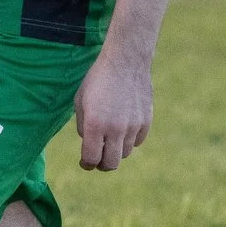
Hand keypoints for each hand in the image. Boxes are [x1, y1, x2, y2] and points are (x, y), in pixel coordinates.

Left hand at [73, 47, 152, 170]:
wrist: (125, 61)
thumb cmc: (98, 79)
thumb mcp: (80, 101)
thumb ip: (82, 126)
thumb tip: (88, 143)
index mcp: (94, 124)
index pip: (91, 159)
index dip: (86, 164)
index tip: (85, 162)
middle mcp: (115, 129)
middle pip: (110, 164)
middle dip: (102, 165)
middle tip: (98, 159)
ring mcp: (133, 126)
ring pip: (125, 154)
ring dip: (116, 151)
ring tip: (110, 139)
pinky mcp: (146, 122)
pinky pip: (137, 141)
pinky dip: (130, 140)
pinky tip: (123, 128)